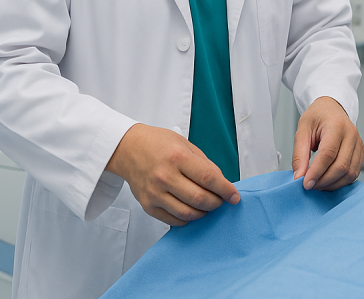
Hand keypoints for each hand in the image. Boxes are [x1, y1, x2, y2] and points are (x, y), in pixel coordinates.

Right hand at [106, 124, 239, 226]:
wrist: (128, 149)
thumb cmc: (159, 144)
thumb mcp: (186, 145)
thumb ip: (205, 165)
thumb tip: (222, 184)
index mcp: (177, 158)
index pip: (208, 178)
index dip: (225, 190)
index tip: (234, 196)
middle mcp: (164, 176)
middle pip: (199, 199)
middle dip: (216, 203)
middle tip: (221, 201)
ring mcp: (154, 193)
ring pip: (187, 214)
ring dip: (203, 213)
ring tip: (207, 206)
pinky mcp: (147, 205)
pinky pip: (173, 220)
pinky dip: (187, 219)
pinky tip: (192, 210)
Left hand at [292, 96, 363, 190]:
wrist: (331, 108)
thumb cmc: (317, 117)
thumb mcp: (302, 130)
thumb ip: (299, 154)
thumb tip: (299, 177)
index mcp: (336, 125)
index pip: (328, 154)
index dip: (316, 172)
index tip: (305, 184)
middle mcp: (352, 135)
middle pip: (341, 166)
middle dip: (324, 181)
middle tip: (309, 186)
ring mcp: (359, 144)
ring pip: (350, 173)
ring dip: (333, 184)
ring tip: (318, 184)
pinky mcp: (361, 153)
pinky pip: (354, 173)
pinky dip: (341, 181)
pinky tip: (328, 181)